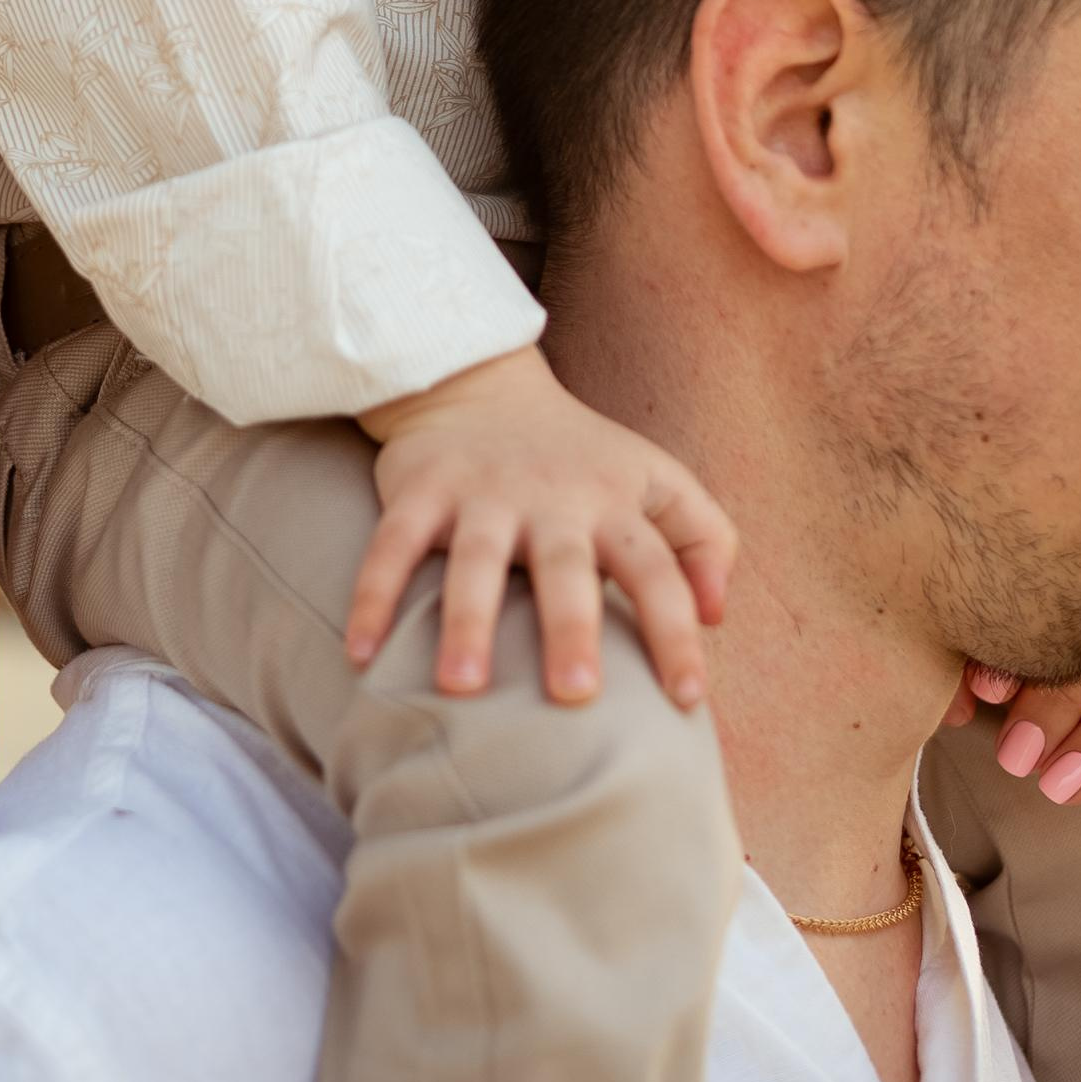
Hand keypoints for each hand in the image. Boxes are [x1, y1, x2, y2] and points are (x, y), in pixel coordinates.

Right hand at [348, 346, 736, 706]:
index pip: (658, 568)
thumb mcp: (655, 479)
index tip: (689, 699)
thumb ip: (704, 540)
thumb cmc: (582, 457)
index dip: (677, 629)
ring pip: (474, 558)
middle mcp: (551, 500)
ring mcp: (482, 492)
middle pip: (566, 566)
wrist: (479, 383)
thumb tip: (718, 615)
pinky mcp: (421, 488)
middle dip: (570, 628)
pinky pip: (393, 544)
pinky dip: (374, 594)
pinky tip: (362, 654)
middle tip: (575, 696)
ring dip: (467, 620)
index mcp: (613, 503)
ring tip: (462, 688)